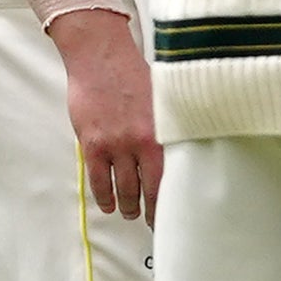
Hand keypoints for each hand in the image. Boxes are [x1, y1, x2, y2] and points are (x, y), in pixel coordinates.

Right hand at [49, 4, 162, 220]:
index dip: (175, 199)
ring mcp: (116, 145)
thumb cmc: (135, 75)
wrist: (101, 58)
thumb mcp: (164, 99)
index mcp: (165, 132)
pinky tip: (109, 205)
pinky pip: (98, 180)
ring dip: (128, 206)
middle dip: (152, 211)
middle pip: (150, 189)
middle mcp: (142, 142)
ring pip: (124, 188)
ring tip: (132, 213)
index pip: (174, 176)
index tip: (179, 212)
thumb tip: (188, 147)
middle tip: (154, 222)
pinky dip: (104, 196)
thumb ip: (173, 125)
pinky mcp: (92, 144)